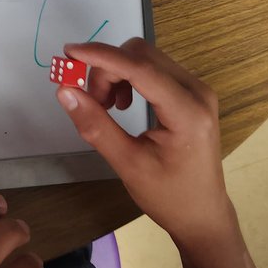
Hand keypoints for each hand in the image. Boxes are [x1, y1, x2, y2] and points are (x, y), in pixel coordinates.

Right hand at [56, 37, 236, 249]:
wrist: (202, 215)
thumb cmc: (168, 197)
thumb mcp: (128, 164)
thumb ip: (96, 126)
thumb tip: (65, 91)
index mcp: (187, 112)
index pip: (140, 68)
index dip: (103, 56)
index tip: (69, 52)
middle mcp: (197, 91)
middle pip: (141, 56)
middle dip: (107, 69)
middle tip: (90, 101)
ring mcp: (196, 89)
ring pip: (145, 58)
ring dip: (116, 73)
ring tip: (106, 106)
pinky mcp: (190, 92)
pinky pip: (153, 68)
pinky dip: (129, 77)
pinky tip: (122, 103)